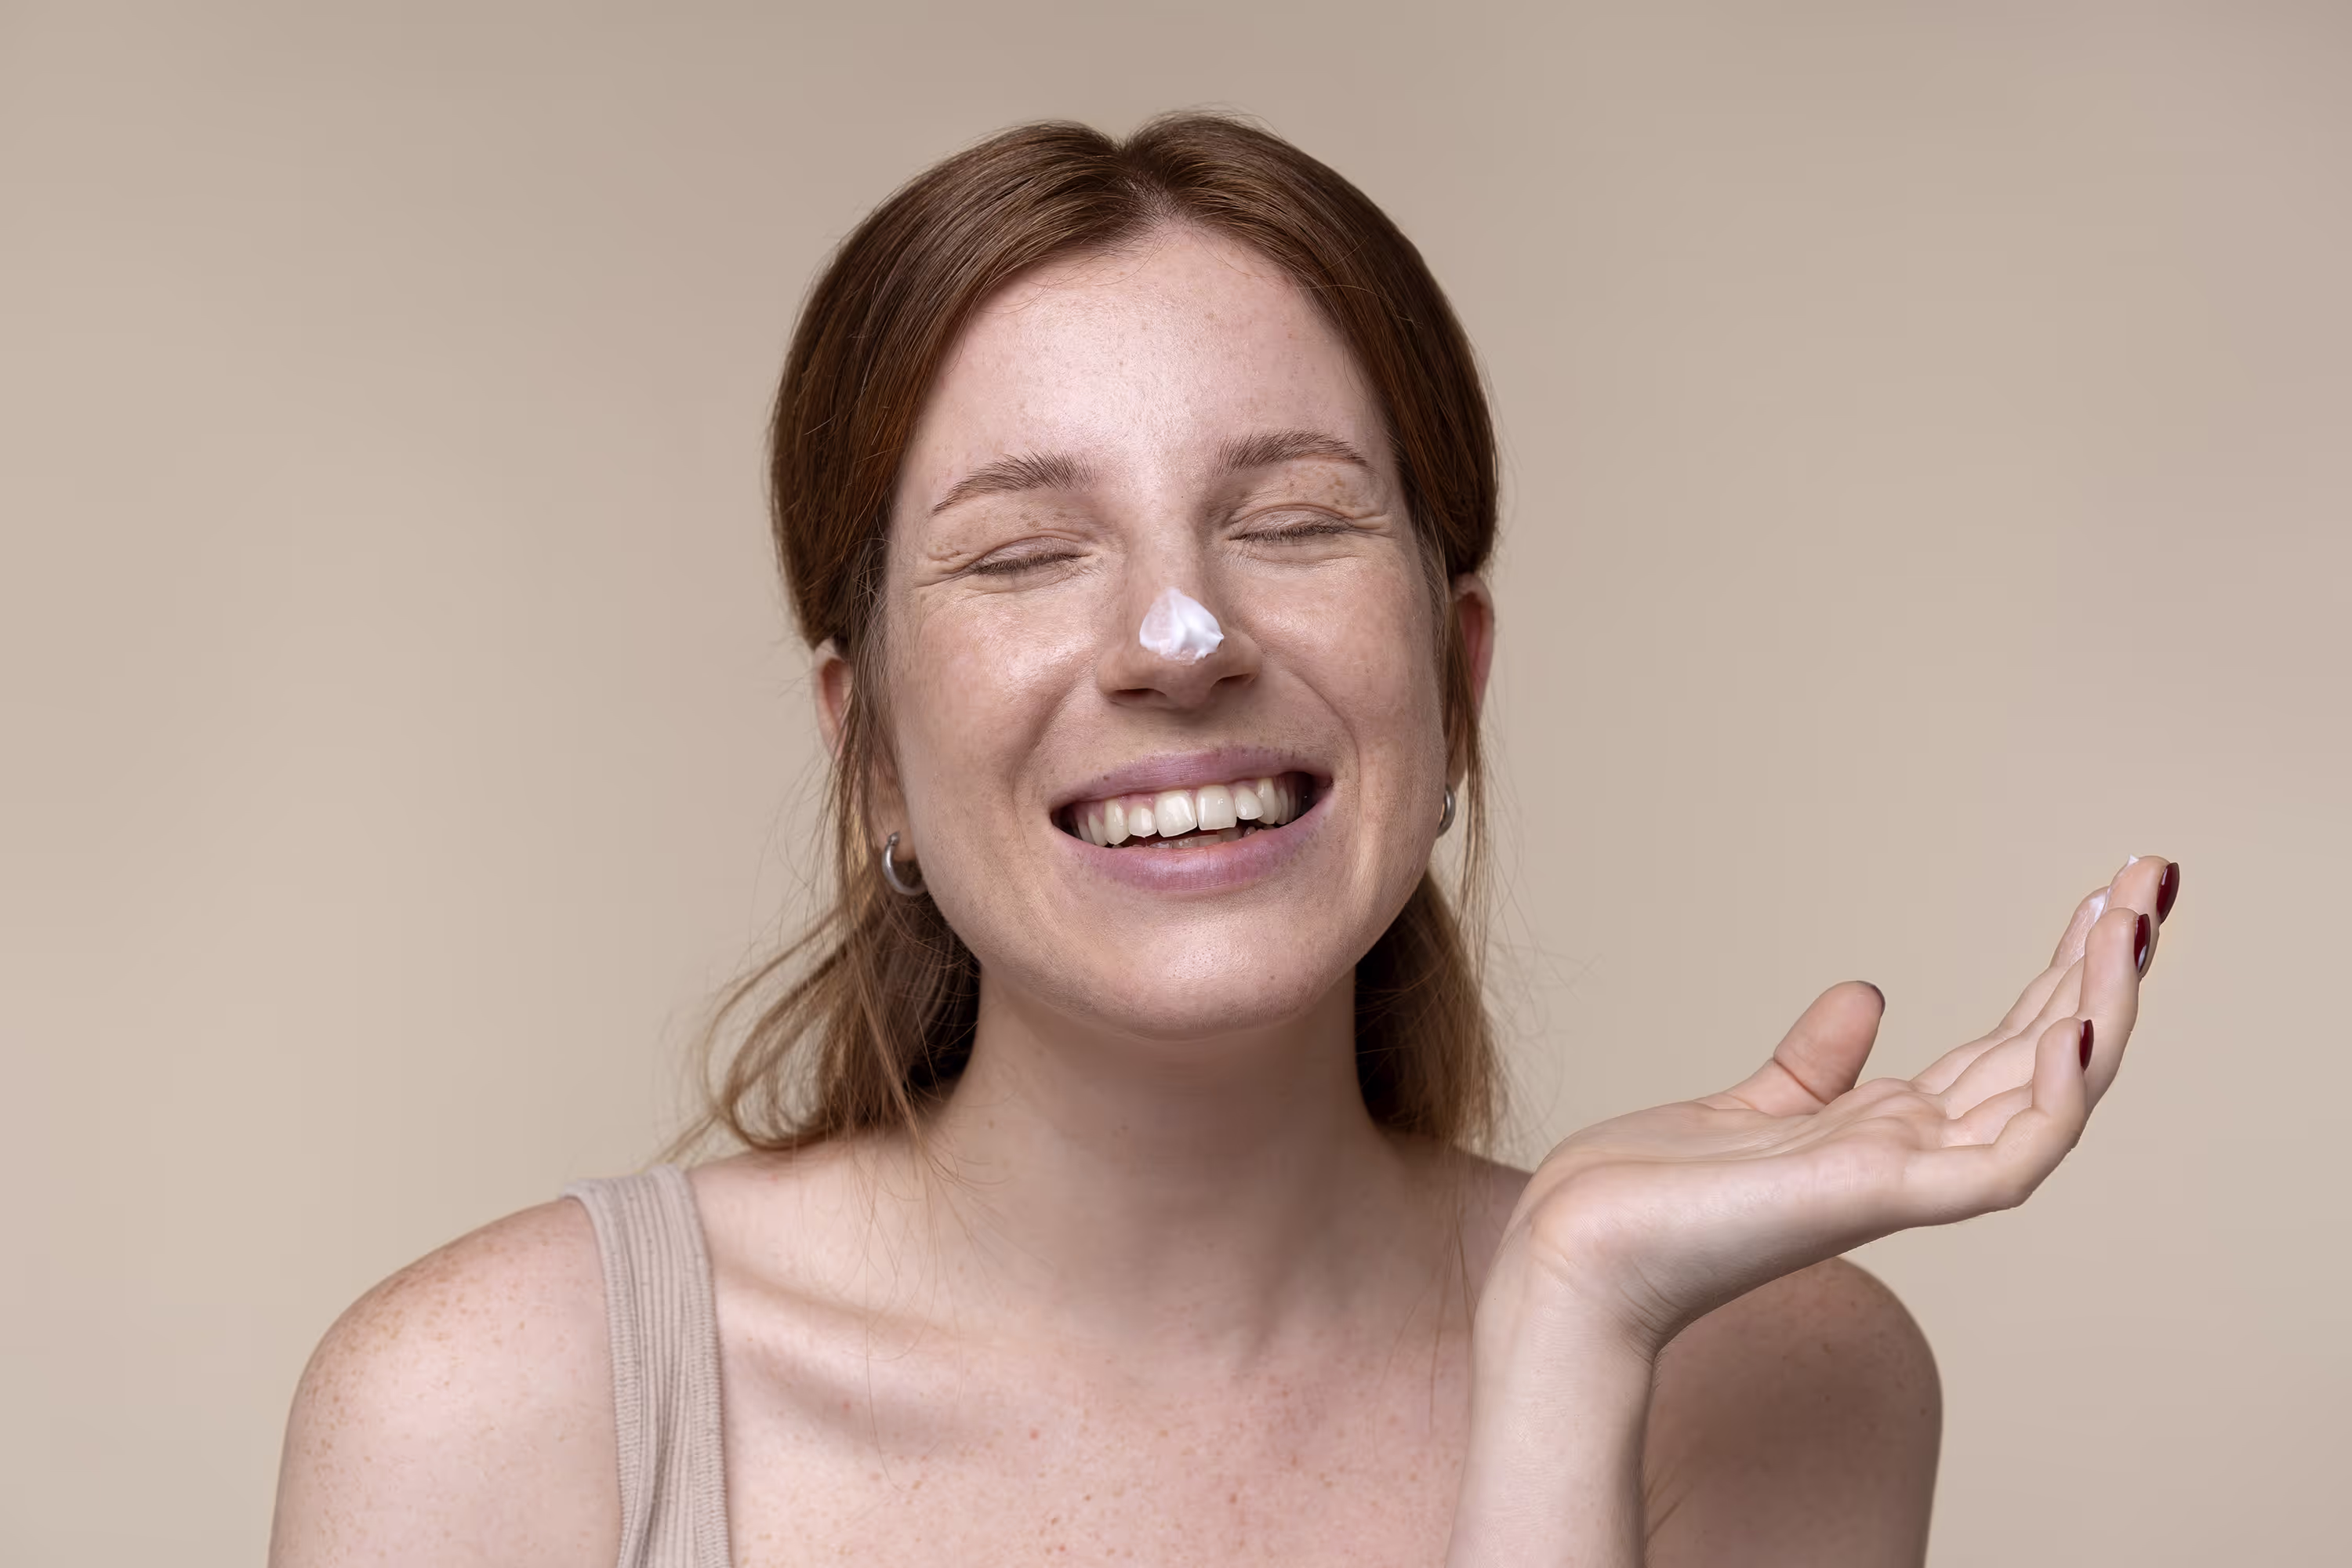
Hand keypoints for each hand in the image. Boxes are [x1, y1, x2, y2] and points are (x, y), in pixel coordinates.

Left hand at [1480, 855, 2180, 1361]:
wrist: (1577, 1251)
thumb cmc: (1648, 1196)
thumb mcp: (1750, 1105)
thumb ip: (1816, 1062)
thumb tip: (1867, 993)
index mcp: (1886, 1131)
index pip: (2008, 1048)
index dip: (2062, 975)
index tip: (2106, 899)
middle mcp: (1911, 1155)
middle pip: (2047, 1059)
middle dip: (2104, 971)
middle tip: (2151, 878)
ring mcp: (1902, 1179)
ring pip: (2049, 1098)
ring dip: (2099, 1009)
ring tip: (2131, 923)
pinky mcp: (1875, 1198)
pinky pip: (2002, 1163)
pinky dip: (2052, 1101)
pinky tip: (2074, 1028)